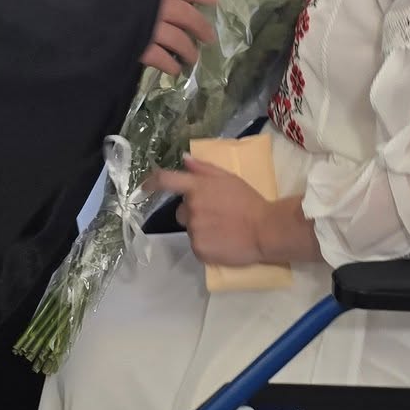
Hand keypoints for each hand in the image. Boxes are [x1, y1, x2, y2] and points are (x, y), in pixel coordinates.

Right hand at [140, 0, 215, 77]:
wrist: (82, 9)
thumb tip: (155, 1)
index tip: (213, 1)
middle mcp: (158, 3)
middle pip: (187, 15)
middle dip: (200, 27)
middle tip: (209, 38)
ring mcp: (151, 26)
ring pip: (179, 39)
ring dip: (188, 51)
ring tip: (192, 59)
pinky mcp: (142, 47)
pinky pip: (162, 58)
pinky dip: (170, 65)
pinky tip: (174, 71)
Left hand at [147, 157, 268, 266]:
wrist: (265, 230)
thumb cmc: (249, 201)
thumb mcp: (228, 178)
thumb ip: (203, 169)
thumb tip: (184, 159)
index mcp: (197, 187)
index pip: (166, 181)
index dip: (151, 182)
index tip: (144, 187)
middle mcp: (191, 208)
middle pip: (180, 211)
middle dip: (192, 212)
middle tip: (215, 214)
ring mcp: (194, 230)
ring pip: (190, 229)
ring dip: (201, 228)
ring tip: (223, 229)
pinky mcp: (199, 250)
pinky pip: (196, 245)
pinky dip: (206, 244)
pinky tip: (223, 241)